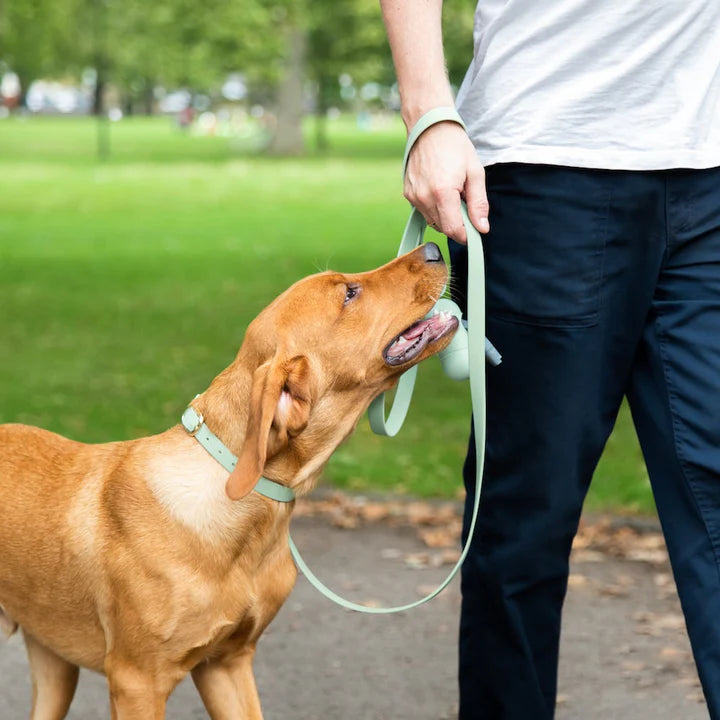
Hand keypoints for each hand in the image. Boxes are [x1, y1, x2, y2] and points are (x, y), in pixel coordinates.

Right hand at [403, 122, 489, 243]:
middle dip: (458, 224)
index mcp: (443, 193)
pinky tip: (440, 191)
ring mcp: (414, 197)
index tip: (475, 232)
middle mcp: (424, 198)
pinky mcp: (408, 194)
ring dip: (446, 216)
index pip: (453, 230)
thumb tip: (482, 228)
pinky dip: (435, 208)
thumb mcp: (475, 173)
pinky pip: (424, 211)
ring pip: (433, 221)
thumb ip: (479, 203)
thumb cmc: (455, 147)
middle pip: (443, 228)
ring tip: (453, 195)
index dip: (466, 236)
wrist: (430, 128)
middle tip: (466, 205)